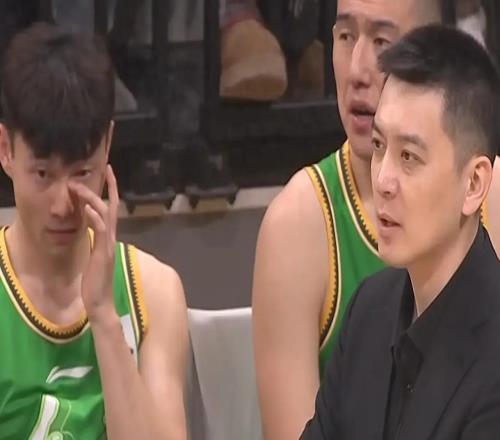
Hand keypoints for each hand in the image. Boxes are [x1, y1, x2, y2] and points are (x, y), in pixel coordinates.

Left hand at [69, 164, 118, 322]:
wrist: (100, 301)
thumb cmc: (96, 281)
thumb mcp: (95, 254)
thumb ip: (96, 238)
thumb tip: (91, 223)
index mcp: (108, 237)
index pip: (112, 209)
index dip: (111, 190)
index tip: (108, 173)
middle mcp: (111, 237)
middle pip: (112, 206)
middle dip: (108, 187)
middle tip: (104, 170)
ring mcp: (108, 244)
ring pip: (105, 214)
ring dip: (93, 199)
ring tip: (80, 187)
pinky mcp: (103, 252)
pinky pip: (100, 230)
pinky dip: (94, 218)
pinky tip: (88, 209)